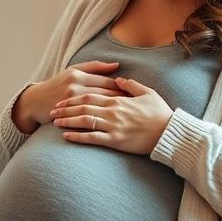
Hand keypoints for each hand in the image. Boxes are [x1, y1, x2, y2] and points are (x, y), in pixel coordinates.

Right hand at [21, 60, 127, 127]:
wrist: (35, 101)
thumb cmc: (57, 85)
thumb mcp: (73, 71)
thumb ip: (95, 67)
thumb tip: (116, 65)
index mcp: (80, 74)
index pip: (108, 82)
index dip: (123, 90)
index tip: (135, 98)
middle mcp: (76, 85)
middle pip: (105, 94)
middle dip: (122, 102)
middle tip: (137, 110)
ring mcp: (71, 100)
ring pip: (98, 107)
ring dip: (114, 113)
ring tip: (127, 119)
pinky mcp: (67, 113)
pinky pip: (87, 118)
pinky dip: (100, 122)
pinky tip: (110, 127)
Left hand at [49, 76, 173, 154]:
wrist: (169, 133)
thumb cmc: (160, 113)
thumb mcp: (147, 93)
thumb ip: (131, 85)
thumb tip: (117, 79)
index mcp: (118, 100)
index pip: (90, 95)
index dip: (73, 98)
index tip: (62, 100)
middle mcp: (112, 111)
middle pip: (82, 107)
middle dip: (65, 109)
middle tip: (52, 111)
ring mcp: (113, 126)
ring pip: (84, 121)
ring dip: (67, 121)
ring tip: (55, 122)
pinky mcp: (115, 141)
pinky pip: (92, 138)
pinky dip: (77, 137)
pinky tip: (66, 137)